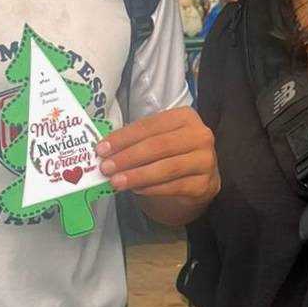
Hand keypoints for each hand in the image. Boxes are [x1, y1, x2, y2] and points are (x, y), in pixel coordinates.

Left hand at [96, 106, 218, 204]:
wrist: (199, 177)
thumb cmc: (173, 153)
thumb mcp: (158, 138)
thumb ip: (137, 141)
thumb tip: (106, 150)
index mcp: (185, 117)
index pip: (150, 126)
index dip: (124, 137)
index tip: (102, 149)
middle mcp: (200, 136)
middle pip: (159, 146)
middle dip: (128, 157)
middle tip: (107, 167)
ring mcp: (205, 160)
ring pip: (167, 168)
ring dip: (138, 175)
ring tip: (117, 181)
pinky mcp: (205, 184)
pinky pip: (175, 187)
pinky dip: (152, 189)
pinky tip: (136, 190)